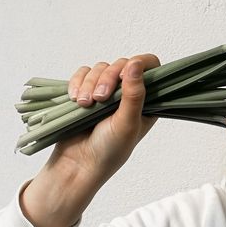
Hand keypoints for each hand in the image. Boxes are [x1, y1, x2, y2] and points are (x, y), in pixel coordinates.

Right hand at [44, 54, 160, 186]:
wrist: (79, 163)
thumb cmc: (110, 149)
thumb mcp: (127, 123)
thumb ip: (134, 94)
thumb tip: (136, 63)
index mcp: (146, 100)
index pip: (150, 67)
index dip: (139, 64)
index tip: (125, 75)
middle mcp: (128, 93)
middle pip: (121, 64)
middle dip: (107, 78)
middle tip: (100, 98)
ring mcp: (107, 91)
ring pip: (100, 68)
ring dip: (89, 83)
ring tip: (85, 104)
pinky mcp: (86, 90)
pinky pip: (82, 73)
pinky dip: (77, 83)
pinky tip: (75, 99)